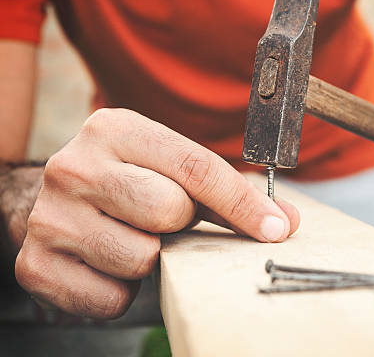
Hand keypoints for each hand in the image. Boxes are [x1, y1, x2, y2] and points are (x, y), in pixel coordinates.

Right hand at [14, 108, 298, 318]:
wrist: (51, 201)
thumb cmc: (127, 181)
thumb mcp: (169, 168)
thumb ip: (226, 192)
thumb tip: (284, 222)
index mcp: (114, 129)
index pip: (195, 166)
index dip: (243, 203)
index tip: (276, 228)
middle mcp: (74, 166)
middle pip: (169, 210)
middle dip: (181, 224)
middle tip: (166, 220)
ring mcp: (50, 216)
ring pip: (141, 257)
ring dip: (152, 258)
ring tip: (134, 238)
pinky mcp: (37, 264)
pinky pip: (111, 298)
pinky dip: (124, 291)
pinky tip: (111, 265)